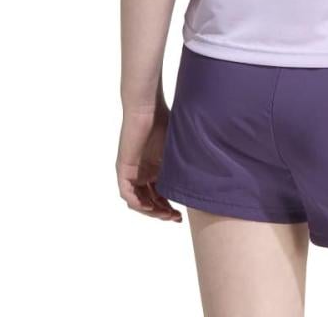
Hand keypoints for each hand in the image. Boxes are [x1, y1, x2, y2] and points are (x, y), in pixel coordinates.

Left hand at [116, 105, 181, 220]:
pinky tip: (150, 207)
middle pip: (150, 202)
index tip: (183, 215)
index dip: (170, 207)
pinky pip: (127, 193)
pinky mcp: (124, 170)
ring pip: (139, 201)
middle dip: (163, 212)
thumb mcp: (177, 150)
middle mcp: (143, 174)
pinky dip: (138, 203)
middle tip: (176, 218)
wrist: (147, 109)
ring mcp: (132, 173)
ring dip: (152, 211)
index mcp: (155, 169)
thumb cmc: (164, 122)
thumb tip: (204, 182)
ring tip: (166, 215)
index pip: (161, 195)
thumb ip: (184, 166)